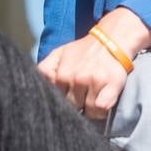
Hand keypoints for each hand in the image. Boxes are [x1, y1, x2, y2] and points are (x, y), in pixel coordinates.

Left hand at [36, 8, 150, 119]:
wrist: (112, 39)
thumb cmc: (84, 50)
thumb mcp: (59, 54)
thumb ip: (45, 69)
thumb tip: (38, 86)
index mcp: (61, 74)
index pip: (57, 101)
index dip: (63, 101)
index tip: (68, 98)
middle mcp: (75, 78)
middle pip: (72, 108)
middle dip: (77, 106)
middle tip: (84, 96)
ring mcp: (93, 82)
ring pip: (88, 112)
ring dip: (91, 109)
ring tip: (94, 96)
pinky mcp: (111, 86)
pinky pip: (101, 108)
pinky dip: (102, 110)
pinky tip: (103, 100)